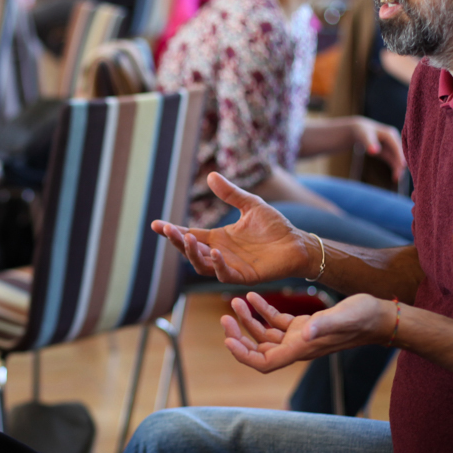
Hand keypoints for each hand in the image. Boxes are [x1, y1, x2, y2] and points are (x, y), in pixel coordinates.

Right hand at [151, 172, 319, 283]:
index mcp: (218, 238)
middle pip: (191, 251)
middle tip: (167, 230)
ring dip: (193, 253)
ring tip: (187, 238)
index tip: (155, 224)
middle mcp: (220, 254)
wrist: (297, 243)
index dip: (173, 231)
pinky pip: (225, 274)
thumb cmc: (275, 227)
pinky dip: (218, 265)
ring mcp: (230, 266)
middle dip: (178, 241)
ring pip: (203, 264)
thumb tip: (210, 175)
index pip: (190, 235)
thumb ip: (230, 193)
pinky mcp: (244, 276)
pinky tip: (215, 252)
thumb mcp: (250, 204)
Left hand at [221, 292, 394, 372]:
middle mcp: (297, 347)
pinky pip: (277, 322)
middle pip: (258, 351)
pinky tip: (254, 297)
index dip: (243, 355)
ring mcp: (299, 338)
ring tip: (236, 301)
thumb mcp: (343, 317)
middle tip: (225, 318)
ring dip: (248, 320)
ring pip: (265, 335)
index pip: (263, 363)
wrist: (379, 316)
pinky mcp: (304, 326)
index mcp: (301, 349)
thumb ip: (324, 325)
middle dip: (239, 336)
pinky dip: (264, 311)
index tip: (228, 340)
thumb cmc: (363, 318)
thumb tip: (306, 332)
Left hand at [351, 118, 404, 180]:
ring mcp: (394, 147)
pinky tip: (394, 178)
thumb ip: (369, 143)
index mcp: (390, 135)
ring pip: (399, 159)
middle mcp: (395, 140)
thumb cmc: (362, 132)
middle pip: (400, 154)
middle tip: (398, 177)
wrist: (361, 131)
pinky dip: (396, 168)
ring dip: (399, 168)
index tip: (403, 166)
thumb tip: (374, 151)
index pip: (396, 146)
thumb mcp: (364, 136)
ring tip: (396, 179)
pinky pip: (395, 161)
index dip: (400, 156)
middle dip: (401, 164)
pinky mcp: (391, 152)